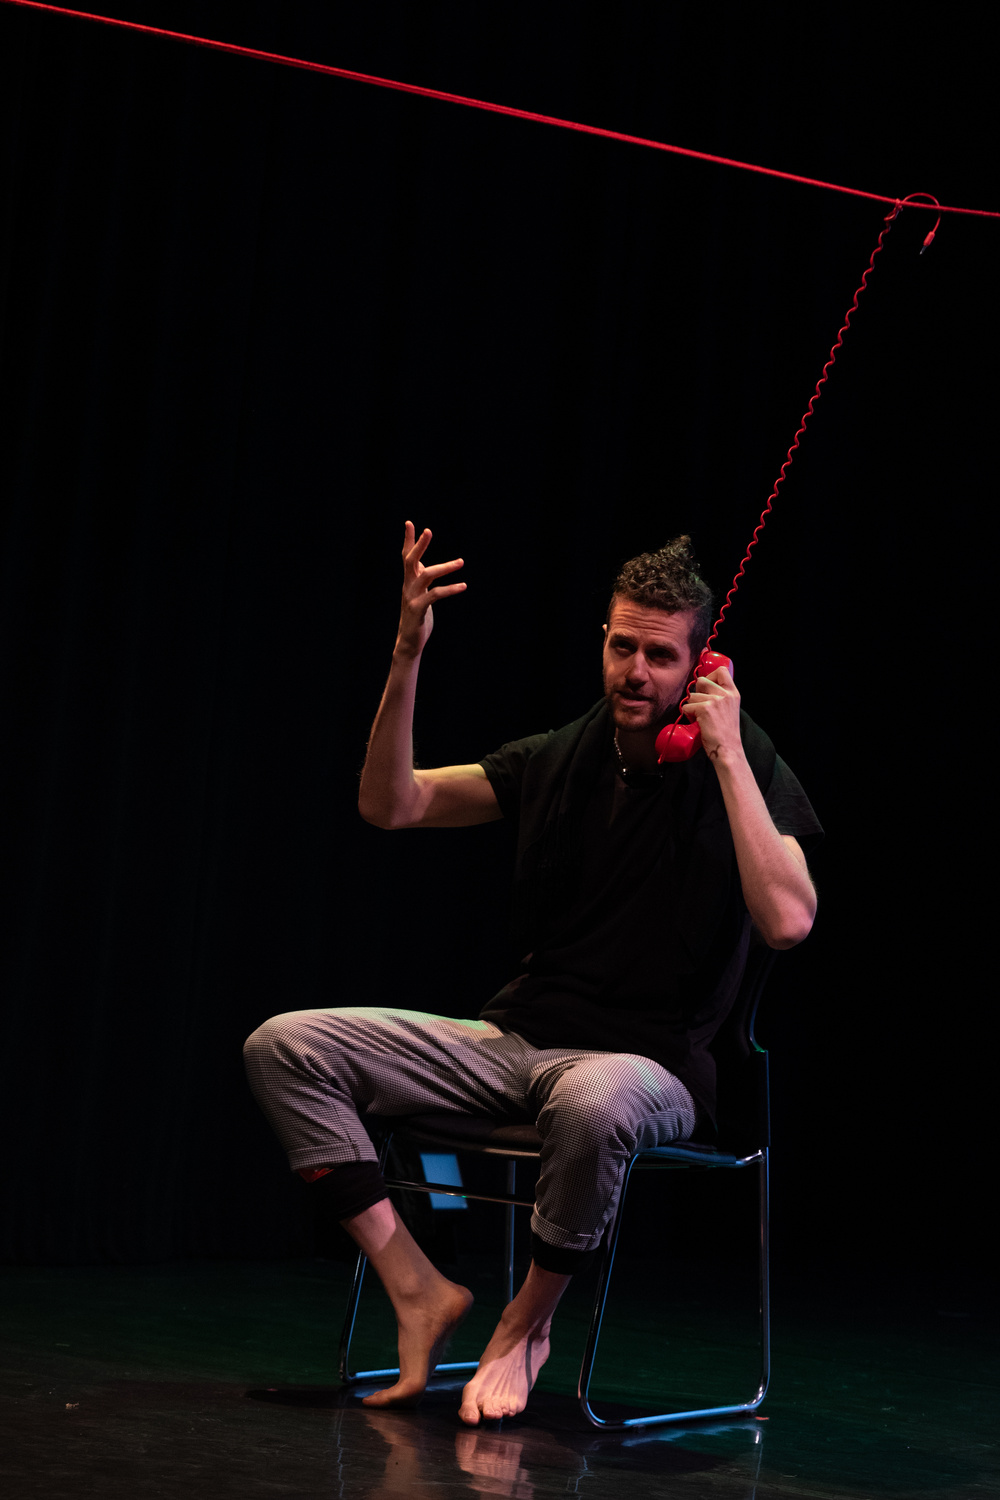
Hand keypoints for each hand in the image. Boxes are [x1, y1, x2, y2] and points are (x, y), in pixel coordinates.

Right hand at [396, 521, 466, 657]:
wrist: (409, 641)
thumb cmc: (416, 616)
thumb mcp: (418, 594)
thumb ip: (420, 579)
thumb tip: (422, 566)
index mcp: (409, 581)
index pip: (406, 556)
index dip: (408, 540)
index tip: (409, 523)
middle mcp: (407, 586)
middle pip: (410, 560)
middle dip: (419, 545)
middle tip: (428, 531)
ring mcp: (411, 597)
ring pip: (426, 575)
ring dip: (444, 567)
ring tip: (461, 562)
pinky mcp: (418, 609)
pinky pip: (435, 595)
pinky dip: (450, 589)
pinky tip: (463, 586)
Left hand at [681, 665, 742, 762]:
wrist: (727, 749)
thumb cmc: (726, 733)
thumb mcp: (730, 709)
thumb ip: (722, 698)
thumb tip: (704, 687)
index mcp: (733, 693)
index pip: (721, 671)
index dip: (710, 675)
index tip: (706, 685)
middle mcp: (725, 694)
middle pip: (701, 680)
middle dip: (696, 692)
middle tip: (699, 705)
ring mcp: (715, 700)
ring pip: (692, 695)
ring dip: (692, 705)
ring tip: (700, 717)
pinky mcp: (705, 709)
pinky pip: (687, 706)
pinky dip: (688, 714)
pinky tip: (697, 722)